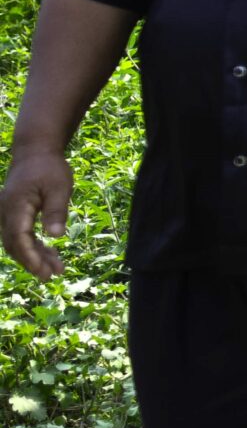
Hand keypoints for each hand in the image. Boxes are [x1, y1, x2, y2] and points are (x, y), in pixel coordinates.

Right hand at [0, 147, 72, 279]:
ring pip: (16, 242)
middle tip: (52, 275)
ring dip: (34, 256)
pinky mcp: (13, 214)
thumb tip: (56, 236)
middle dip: (32, 261)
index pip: (19, 238)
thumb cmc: (49, 167)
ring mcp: (7, 213)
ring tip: (57, 269)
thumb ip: (56, 210)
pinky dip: (33, 246)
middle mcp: (5, 212)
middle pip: (15, 244)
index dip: (30, 257)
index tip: (44, 271)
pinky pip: (19, 235)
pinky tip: (49, 254)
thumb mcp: (59, 187)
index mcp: (15, 206)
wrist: (35, 152)